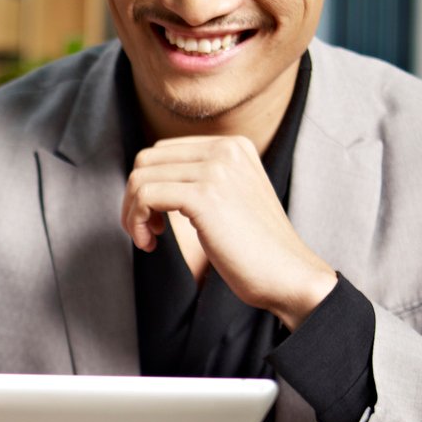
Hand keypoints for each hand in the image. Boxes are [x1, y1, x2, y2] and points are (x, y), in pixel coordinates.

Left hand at [121, 136, 336, 327]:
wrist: (289, 275)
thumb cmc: (255, 248)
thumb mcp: (230, 198)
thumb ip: (199, 179)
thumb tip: (146, 179)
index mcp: (232, 146)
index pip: (163, 152)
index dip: (148, 186)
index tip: (155, 219)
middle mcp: (224, 149)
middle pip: (147, 161)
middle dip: (134, 198)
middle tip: (146, 231)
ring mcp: (216, 169)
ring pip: (140, 179)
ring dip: (132, 213)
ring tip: (148, 239)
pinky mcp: (205, 195)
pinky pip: (146, 196)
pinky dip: (137, 222)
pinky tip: (151, 244)